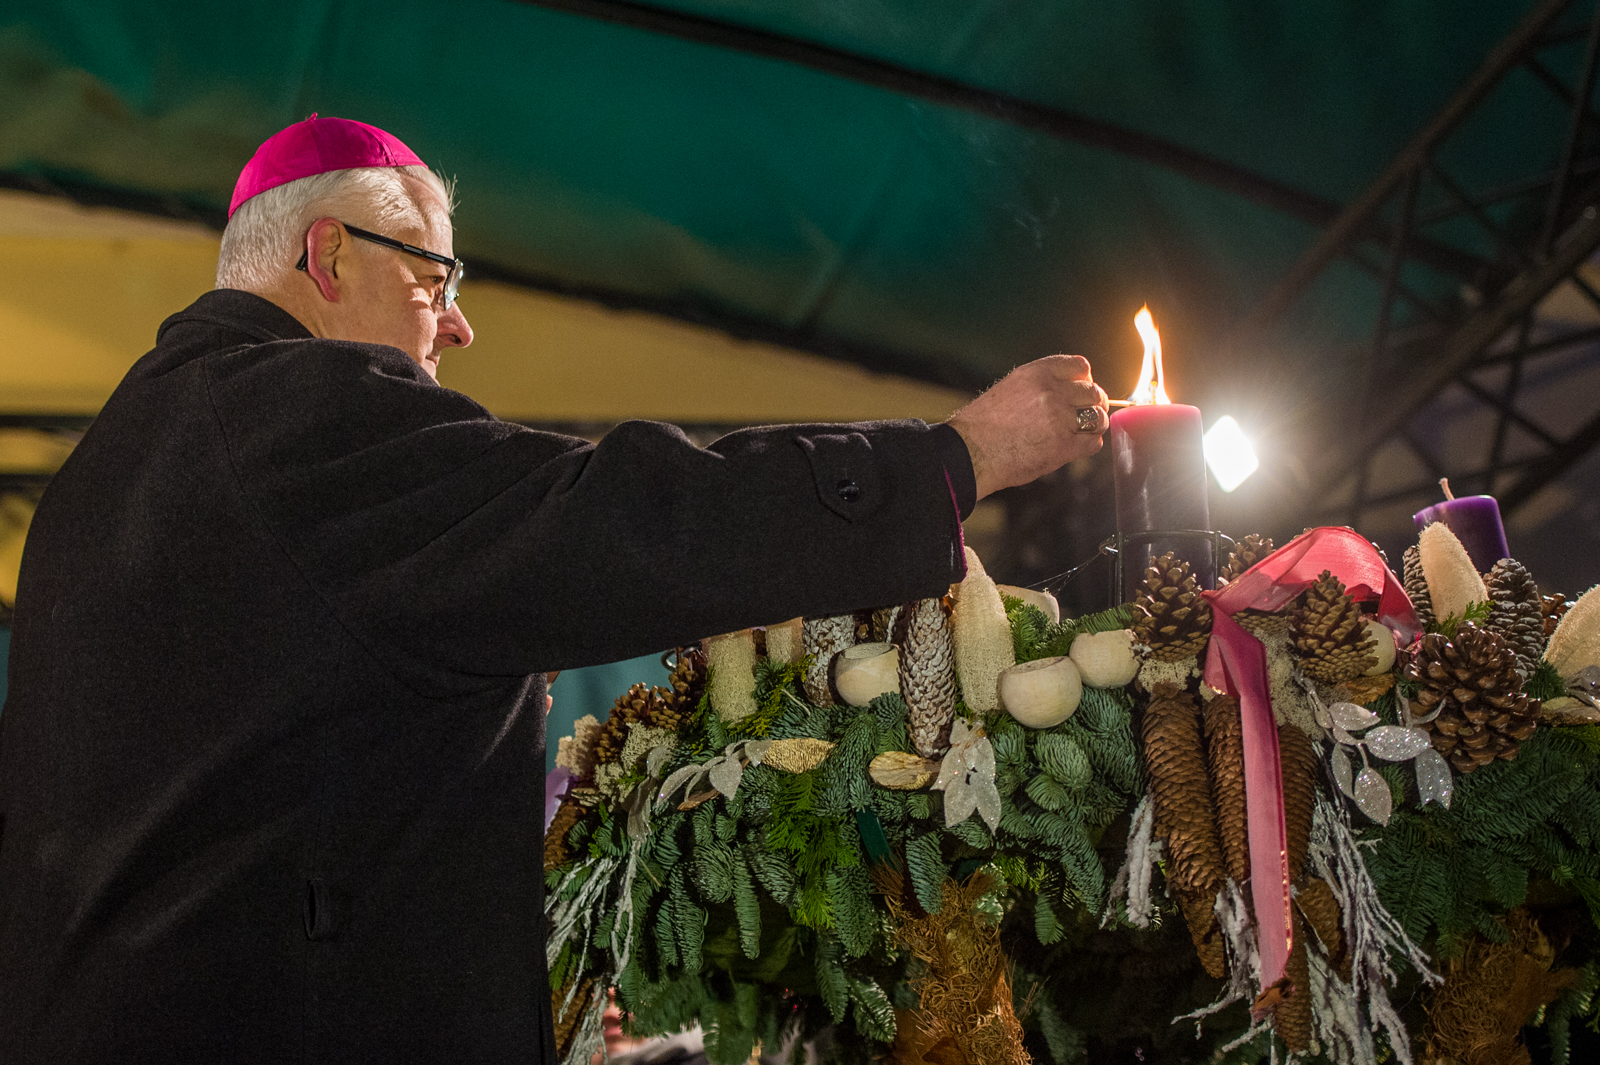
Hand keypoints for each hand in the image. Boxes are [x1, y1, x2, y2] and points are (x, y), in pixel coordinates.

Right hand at [943, 355, 1107, 499]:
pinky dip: (1087, 445)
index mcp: (1037, 373)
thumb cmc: (984, 425)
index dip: (1084, 381)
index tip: (1078, 392)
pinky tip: (1074, 447)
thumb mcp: (1011, 387)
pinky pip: (1093, 443)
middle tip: (1081, 416)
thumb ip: (1041, 385)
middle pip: (1094, 392)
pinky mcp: (1063, 446)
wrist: (971, 452)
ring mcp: (1060, 419)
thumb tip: (1068, 391)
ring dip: (1092, 425)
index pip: (1081, 367)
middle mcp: (1051, 392)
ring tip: (1078, 432)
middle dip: (1091, 404)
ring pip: (1098, 417)